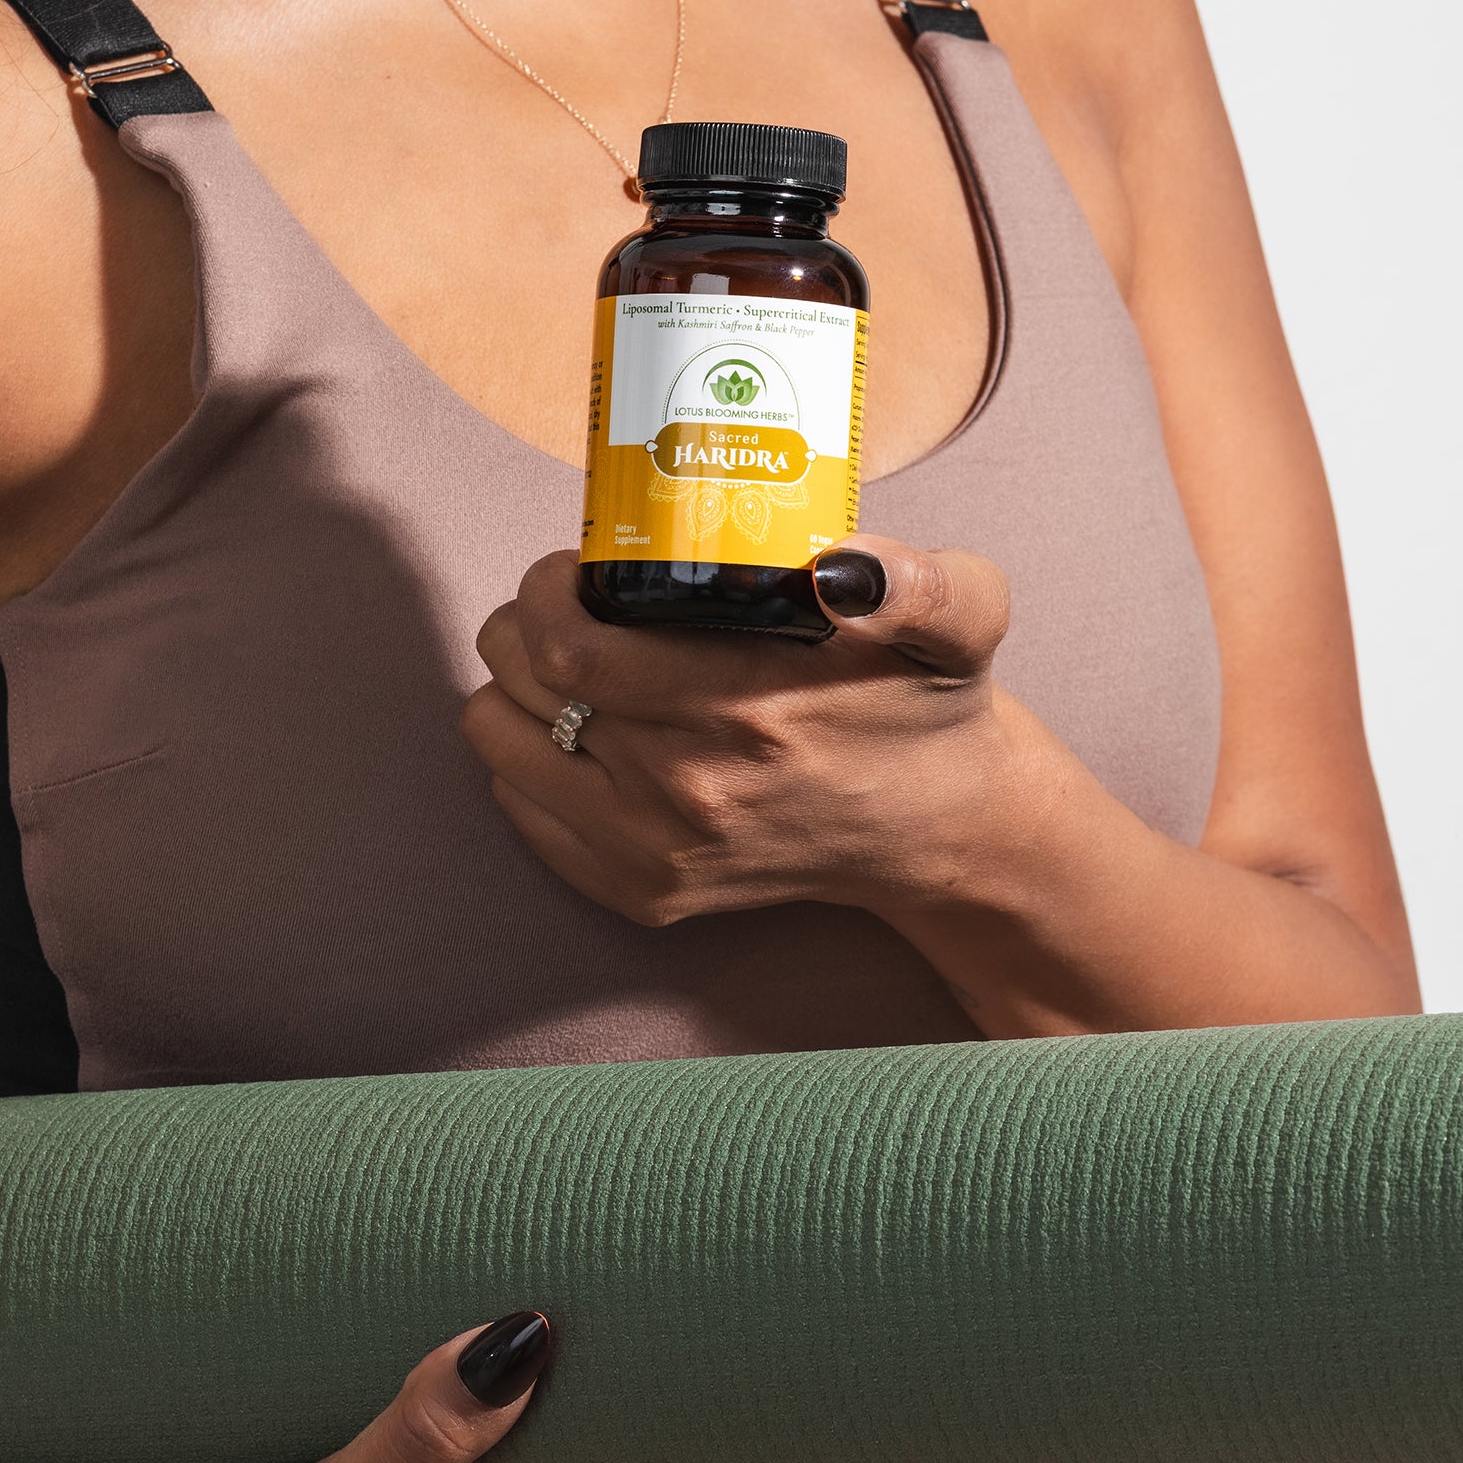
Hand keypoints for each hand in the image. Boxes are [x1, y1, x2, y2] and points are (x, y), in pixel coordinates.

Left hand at [463, 541, 1025, 929]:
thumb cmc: (925, 706)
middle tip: (569, 606)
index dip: (545, 592)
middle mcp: (689, 792)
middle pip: (523, 687)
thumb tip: (844, 568)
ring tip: (570, 664)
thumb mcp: (962, 620)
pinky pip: (521, 809)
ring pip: (500, 745)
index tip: (573, 568)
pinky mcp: (642, 893)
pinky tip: (585, 731)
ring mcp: (658, 853)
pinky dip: (529, 759)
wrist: (936, 829)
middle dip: (526, 626)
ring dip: (517, 691)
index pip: (571, 648)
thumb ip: (920, 585)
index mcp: (747, 711)